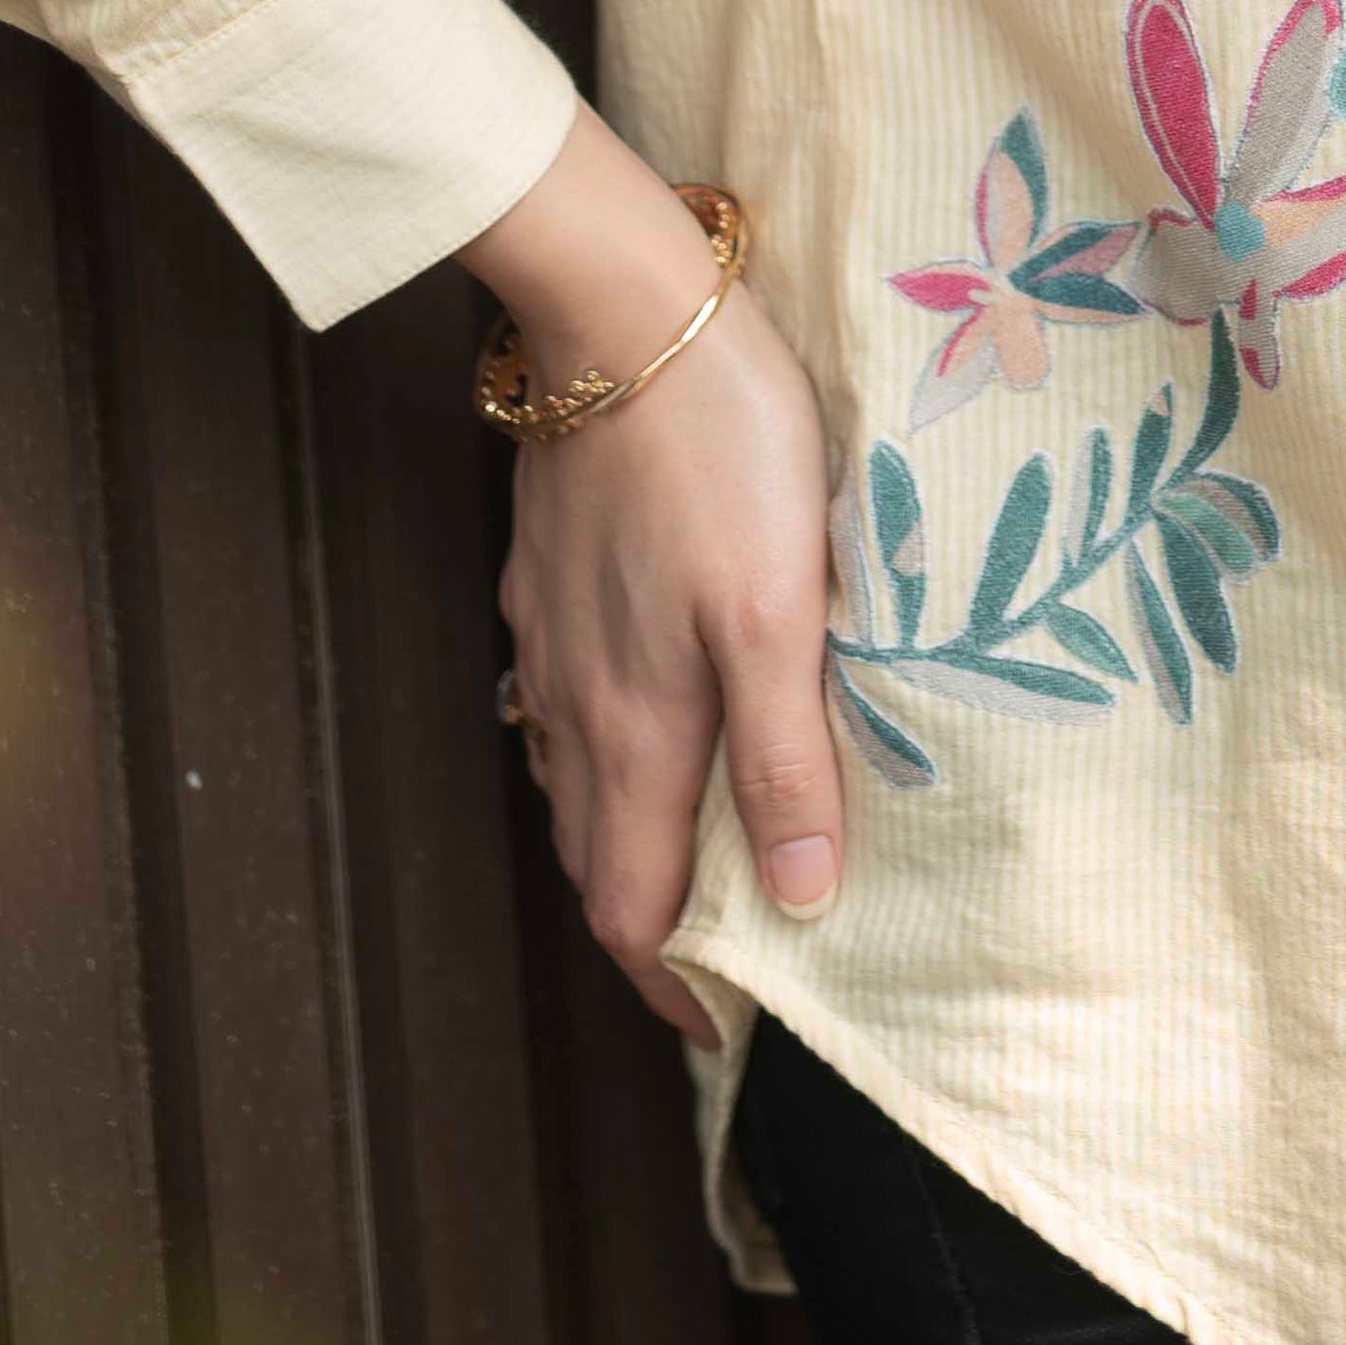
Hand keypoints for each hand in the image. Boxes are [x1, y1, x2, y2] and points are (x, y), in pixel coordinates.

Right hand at [472, 106, 845, 1038]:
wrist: (621, 315)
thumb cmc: (719, 452)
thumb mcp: (781, 609)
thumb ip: (787, 754)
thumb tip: (797, 900)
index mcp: (640, 725)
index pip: (633, 906)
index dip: (672, 984)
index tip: (720, 1029)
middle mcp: (577, 698)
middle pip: (596, 856)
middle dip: (649, 927)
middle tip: (717, 962)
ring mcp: (551, 632)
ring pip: (571, 780)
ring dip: (621, 840)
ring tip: (689, 857)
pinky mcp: (547, 569)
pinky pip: (560, 698)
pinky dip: (597, 751)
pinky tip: (639, 715)